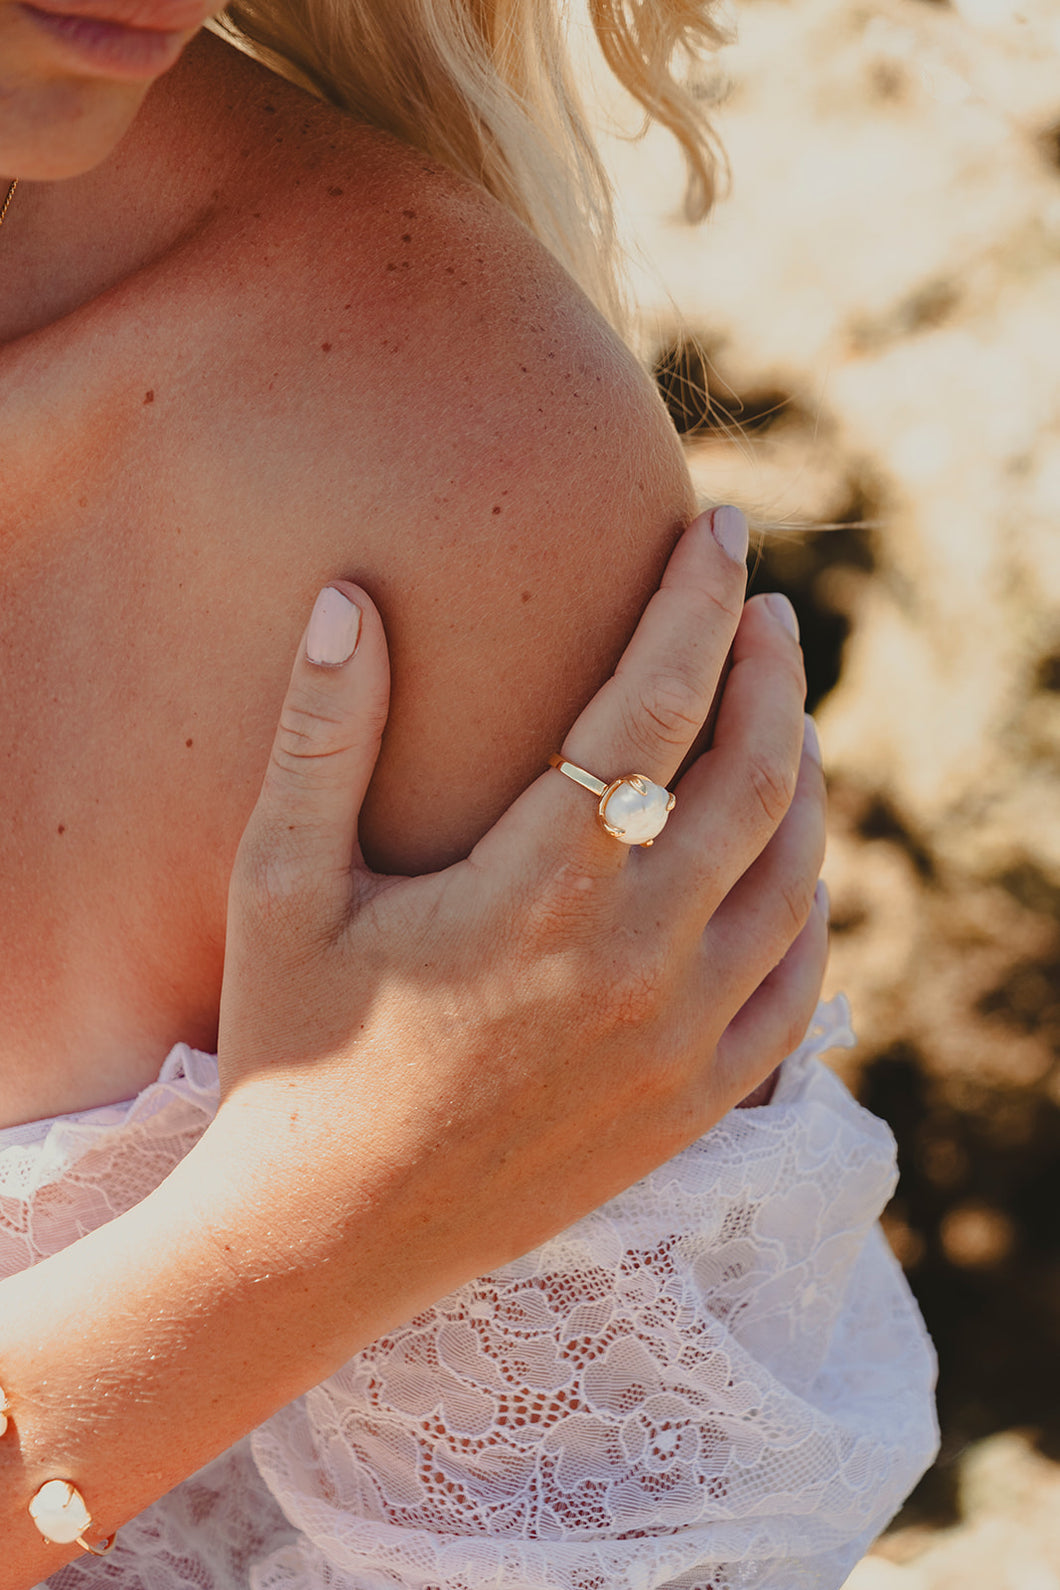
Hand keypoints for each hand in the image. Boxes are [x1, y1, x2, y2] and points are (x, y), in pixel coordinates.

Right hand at [216, 505, 827, 1316]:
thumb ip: (322, 738)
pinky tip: (791, 860)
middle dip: (770, 669)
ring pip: (794, 871)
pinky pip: (799, 981)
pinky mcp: (696, 1103)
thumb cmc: (294, 1054)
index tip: (719, 529)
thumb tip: (345, 599)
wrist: (325, 1239)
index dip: (695, 601)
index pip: (655, 703)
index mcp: (538, 889)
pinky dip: (811, 900)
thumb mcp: (281, 889)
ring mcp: (681, 1039)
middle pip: (754, 773)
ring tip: (783, 713)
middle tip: (763, 609)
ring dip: (802, 775)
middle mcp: (634, 958)